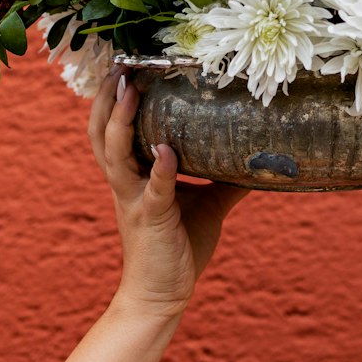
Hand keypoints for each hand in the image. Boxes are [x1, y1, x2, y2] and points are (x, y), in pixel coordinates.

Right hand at [87, 67, 248, 322]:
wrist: (162, 297)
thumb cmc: (179, 247)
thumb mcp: (208, 203)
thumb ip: (225, 176)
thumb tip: (259, 152)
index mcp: (134, 174)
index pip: (114, 129)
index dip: (115, 98)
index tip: (125, 65)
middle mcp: (127, 182)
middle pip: (101, 133)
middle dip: (106, 99)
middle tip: (119, 65)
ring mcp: (134, 200)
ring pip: (115, 154)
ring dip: (120, 121)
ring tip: (130, 90)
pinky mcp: (150, 219)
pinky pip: (152, 190)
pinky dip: (160, 168)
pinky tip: (167, 150)